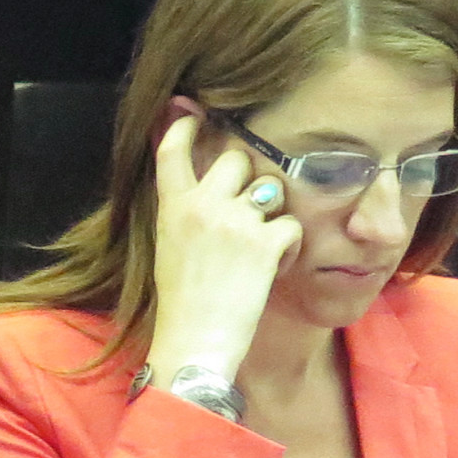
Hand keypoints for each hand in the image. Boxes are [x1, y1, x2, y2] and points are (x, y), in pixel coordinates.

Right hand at [144, 111, 302, 386]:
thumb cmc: (180, 303)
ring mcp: (235, 221)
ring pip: (270, 188)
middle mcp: (202, 205)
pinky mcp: (265, 243)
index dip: (186, 126)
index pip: (173, 149)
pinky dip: (287, 247)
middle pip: (236, 158)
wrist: (194, 341)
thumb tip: (194, 187)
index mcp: (171, 207)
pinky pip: (290, 224)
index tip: (196, 115)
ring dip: (272, 211)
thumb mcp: (168, 246)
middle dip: (248, 175)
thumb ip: (181, 210)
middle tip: (248, 204)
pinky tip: (271, 269)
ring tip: (260, 244)